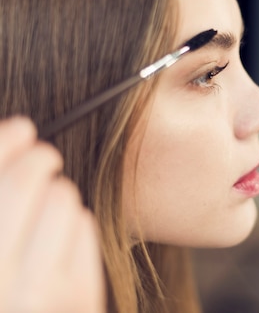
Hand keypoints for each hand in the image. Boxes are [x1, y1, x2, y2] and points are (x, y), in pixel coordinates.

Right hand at [0, 117, 103, 312]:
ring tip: (45, 213)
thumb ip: (3, 190)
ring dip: (56, 195)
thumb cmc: (14, 276)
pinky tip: (61, 239)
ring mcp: (37, 296)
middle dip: (37, 158)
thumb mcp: (0, 242)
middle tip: (44, 155)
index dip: (3, 144)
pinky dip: (74, 222)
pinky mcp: (80, 297)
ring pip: (62, 199)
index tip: (21, 127)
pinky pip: (85, 226)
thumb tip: (19, 131)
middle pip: (24, 181)